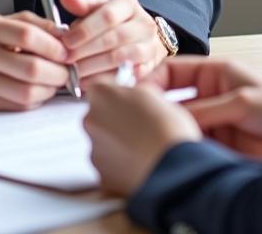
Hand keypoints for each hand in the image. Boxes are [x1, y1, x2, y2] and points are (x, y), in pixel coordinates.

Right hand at [0, 11, 73, 108]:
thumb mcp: (6, 21)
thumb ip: (36, 24)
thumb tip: (65, 35)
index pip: (28, 36)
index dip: (54, 46)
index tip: (66, 51)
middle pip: (31, 68)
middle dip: (57, 72)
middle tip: (67, 71)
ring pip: (26, 92)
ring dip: (49, 89)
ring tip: (54, 81)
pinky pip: (17, 106)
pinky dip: (35, 100)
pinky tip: (38, 90)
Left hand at [57, 0, 166, 83]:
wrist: (141, 37)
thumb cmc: (116, 23)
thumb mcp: (99, 9)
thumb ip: (81, 5)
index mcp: (129, 5)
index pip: (108, 16)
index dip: (85, 30)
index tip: (67, 41)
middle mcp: (144, 24)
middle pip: (114, 38)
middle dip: (86, 50)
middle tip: (67, 59)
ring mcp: (149, 47)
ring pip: (121, 58)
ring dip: (94, 67)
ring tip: (75, 71)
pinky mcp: (149, 68)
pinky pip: (127, 77)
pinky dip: (106, 80)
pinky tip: (90, 81)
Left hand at [83, 81, 201, 193]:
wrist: (171, 169)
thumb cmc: (166, 129)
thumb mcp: (154, 94)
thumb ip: (135, 91)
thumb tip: (135, 96)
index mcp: (101, 93)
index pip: (103, 85)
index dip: (119, 92)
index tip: (131, 99)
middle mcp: (91, 120)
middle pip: (100, 114)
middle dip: (116, 118)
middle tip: (141, 124)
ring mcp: (94, 149)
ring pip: (104, 141)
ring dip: (118, 142)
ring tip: (143, 146)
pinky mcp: (101, 175)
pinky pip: (109, 164)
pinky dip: (120, 163)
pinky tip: (140, 162)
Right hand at [147, 56, 261, 159]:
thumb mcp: (241, 102)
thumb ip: (206, 108)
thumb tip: (173, 114)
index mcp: (216, 73)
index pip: (174, 71)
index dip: (154, 80)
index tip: (138, 94)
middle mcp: (210, 95)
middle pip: (173, 98)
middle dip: (158, 106)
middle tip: (141, 118)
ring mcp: (211, 120)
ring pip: (179, 121)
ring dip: (170, 128)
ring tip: (158, 136)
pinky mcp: (214, 143)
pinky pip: (190, 141)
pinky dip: (181, 145)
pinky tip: (175, 150)